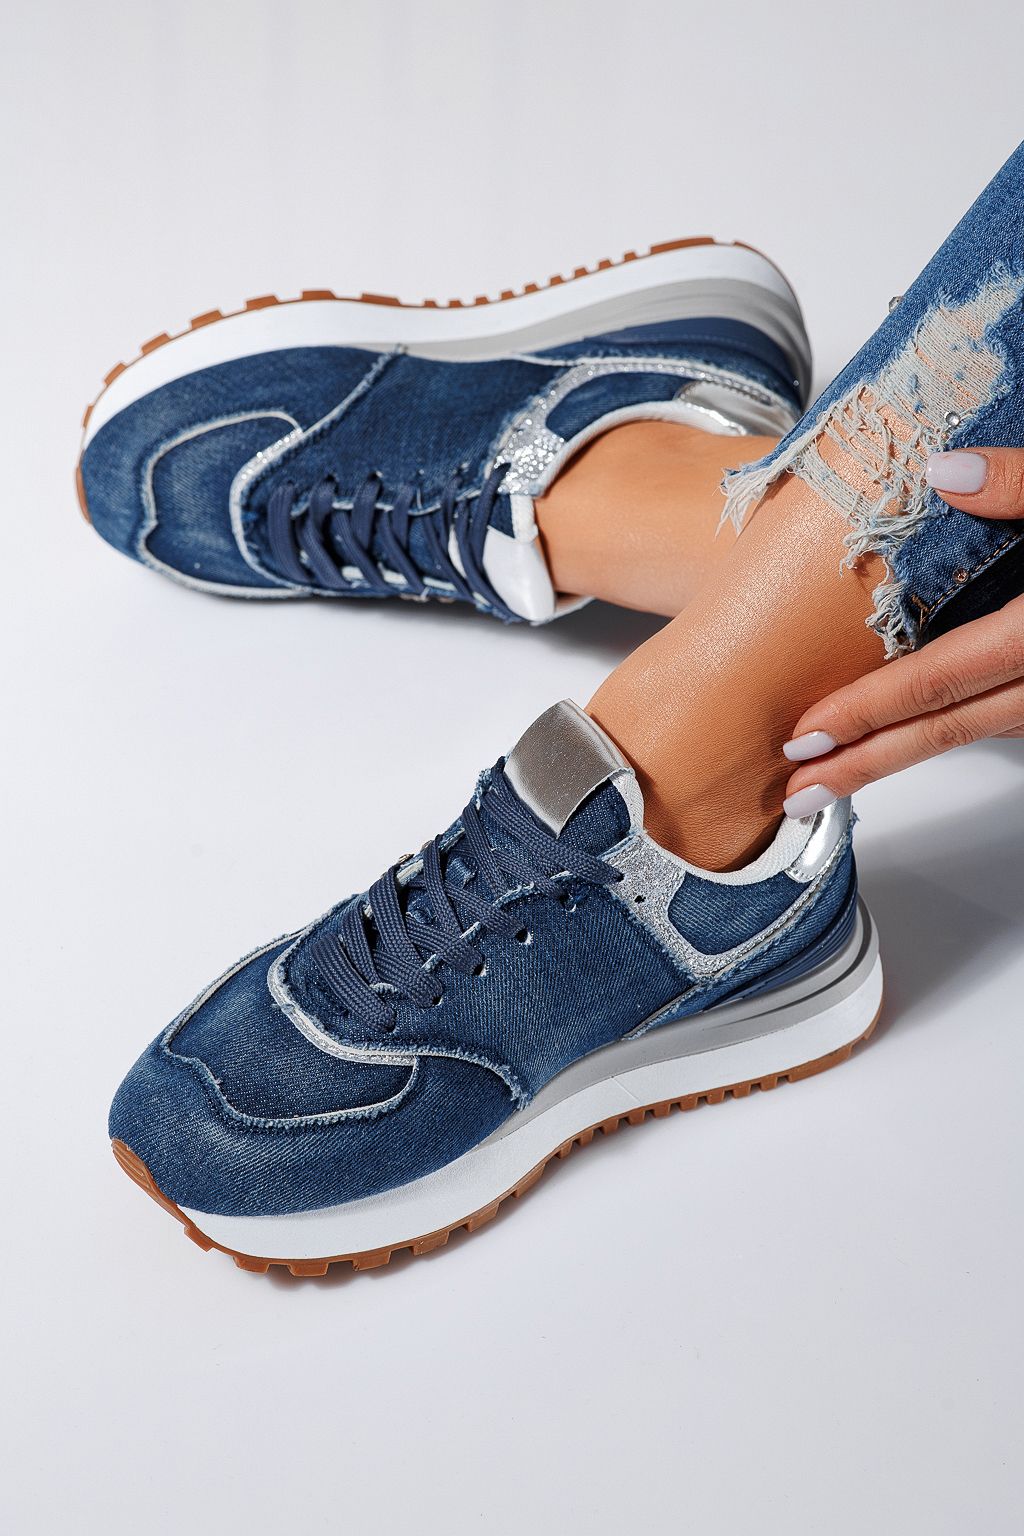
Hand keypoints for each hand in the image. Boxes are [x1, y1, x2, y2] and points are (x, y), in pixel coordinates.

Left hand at [781, 448, 1023, 817]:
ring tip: (842, 771)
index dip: (869, 714)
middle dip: (869, 764)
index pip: (943, 681)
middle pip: (951, 730)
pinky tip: (925, 724)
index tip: (806, 738)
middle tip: (798, 792)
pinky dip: (961, 724)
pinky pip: (1013, 714)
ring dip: (908, 753)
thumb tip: (945, 472)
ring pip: (982, 729)